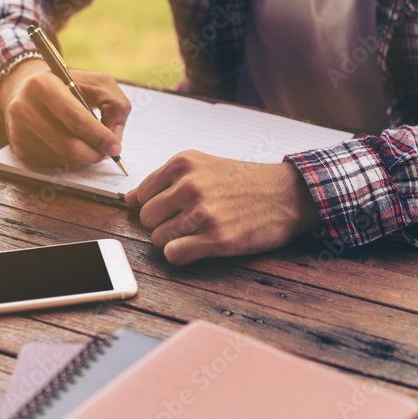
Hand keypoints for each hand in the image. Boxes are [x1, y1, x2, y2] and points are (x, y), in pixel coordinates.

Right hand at [0, 58, 130, 167]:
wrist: (26, 89)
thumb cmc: (67, 85)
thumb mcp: (96, 83)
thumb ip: (115, 105)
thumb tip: (114, 139)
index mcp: (42, 85)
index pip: (75, 119)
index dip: (99, 136)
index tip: (114, 146)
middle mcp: (24, 108)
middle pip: (69, 145)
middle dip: (94, 153)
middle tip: (106, 152)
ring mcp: (19, 130)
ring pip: (63, 158)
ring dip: (82, 156)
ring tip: (87, 142)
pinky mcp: (18, 148)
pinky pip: (53, 163)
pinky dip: (68, 158)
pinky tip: (66, 141)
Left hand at [123, 152, 320, 265]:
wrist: (289, 193)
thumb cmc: (247, 181)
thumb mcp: (204, 166)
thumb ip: (164, 181)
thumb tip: (128, 199)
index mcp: (184, 163)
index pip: (141, 194)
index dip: (155, 206)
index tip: (172, 209)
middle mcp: (190, 185)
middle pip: (145, 218)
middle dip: (161, 225)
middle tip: (186, 223)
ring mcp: (202, 213)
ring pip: (157, 238)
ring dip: (173, 241)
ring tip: (196, 234)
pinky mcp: (216, 238)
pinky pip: (174, 255)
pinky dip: (181, 255)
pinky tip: (198, 247)